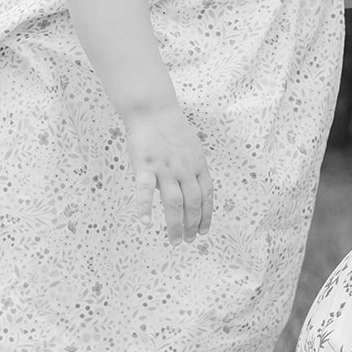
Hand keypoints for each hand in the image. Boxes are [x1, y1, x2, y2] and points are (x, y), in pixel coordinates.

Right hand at [125, 105, 213, 243]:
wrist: (153, 109)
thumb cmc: (172, 129)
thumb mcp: (193, 148)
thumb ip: (194, 169)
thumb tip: (192, 191)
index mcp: (198, 165)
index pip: (207, 196)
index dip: (206, 216)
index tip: (204, 232)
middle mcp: (184, 169)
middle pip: (193, 204)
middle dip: (193, 226)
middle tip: (189, 241)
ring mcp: (165, 168)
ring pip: (174, 203)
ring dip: (176, 225)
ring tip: (175, 241)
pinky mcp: (145, 166)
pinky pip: (145, 190)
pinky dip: (145, 208)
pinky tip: (145, 223)